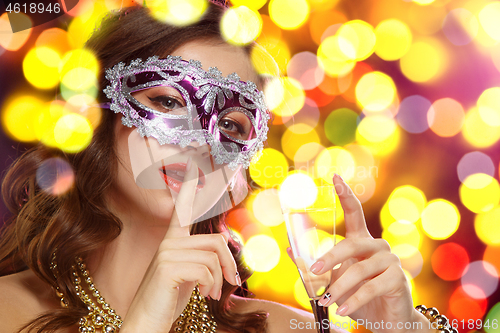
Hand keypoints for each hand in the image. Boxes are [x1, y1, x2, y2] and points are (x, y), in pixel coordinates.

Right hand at [120, 158, 240, 331]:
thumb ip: (201, 257)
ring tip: (210, 293)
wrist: (146, 323)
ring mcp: (166, 253)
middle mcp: (168, 243)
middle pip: (216, 241)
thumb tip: (224, 242)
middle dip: (228, 264)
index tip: (192, 165)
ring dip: (219, 279)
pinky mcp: (167, 267)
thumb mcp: (189, 275)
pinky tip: (202, 295)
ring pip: (213, 256)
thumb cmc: (167, 300)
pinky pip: (206, 269)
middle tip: (230, 283)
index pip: (182, 211)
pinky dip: (211, 285)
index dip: (188, 188)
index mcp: (172, 242)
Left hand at [309, 174, 427, 332]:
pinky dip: (354, 300)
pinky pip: (371, 287)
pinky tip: (343, 310)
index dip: (345, 194)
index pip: (354, 213)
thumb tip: (290, 248)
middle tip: (313, 272)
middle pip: (352, 244)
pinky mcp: (398, 280)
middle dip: (330, 258)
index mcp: (361, 242)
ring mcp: (390, 262)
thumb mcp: (335, 280)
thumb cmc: (358, 297)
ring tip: (326, 301)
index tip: (335, 177)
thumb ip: (316, 265)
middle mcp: (377, 247)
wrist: (387, 321)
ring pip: (360, 269)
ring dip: (339, 287)